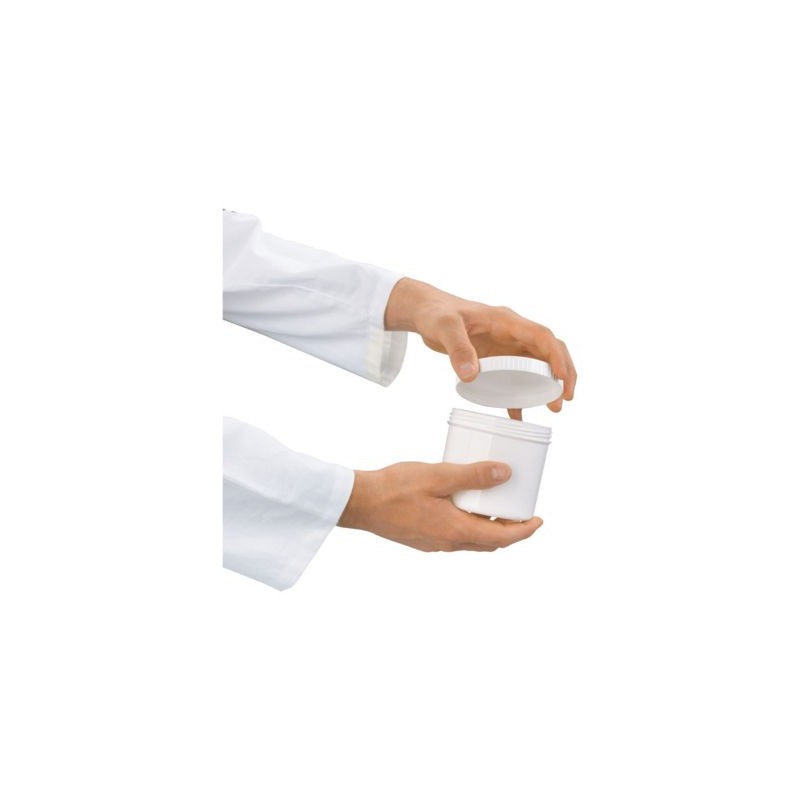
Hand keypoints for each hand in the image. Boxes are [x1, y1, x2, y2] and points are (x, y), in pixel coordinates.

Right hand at [338, 461, 542, 551]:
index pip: (501, 539)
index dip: (524, 531)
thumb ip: (472, 475)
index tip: (538, 520)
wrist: (359, 503)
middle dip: (508, 531)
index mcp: (455, 531)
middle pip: (488, 543)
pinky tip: (460, 504)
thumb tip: (505, 474)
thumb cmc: (395, 488)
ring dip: (486, 528)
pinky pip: (453, 536)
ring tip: (493, 505)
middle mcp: (447, 543)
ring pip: (470, 541)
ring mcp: (433, 543)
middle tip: (519, 511)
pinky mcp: (422, 538)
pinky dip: (467, 525)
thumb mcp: (439, 476)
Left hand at [385, 278, 576, 416]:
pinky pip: (515, 377)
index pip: (541, 336)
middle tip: (563, 399)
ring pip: (537, 365)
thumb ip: (458, 349)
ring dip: (547, 385)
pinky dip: (519, 395)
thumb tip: (470, 376)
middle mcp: (512, 333)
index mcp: (506, 321)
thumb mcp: (445, 328)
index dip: (555, 356)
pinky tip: (518, 414)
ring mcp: (506, 346)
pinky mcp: (496, 358)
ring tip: (553, 408)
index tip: (561, 378)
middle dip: (561, 373)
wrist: (426, 312)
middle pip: (548, 351)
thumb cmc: (437, 312)